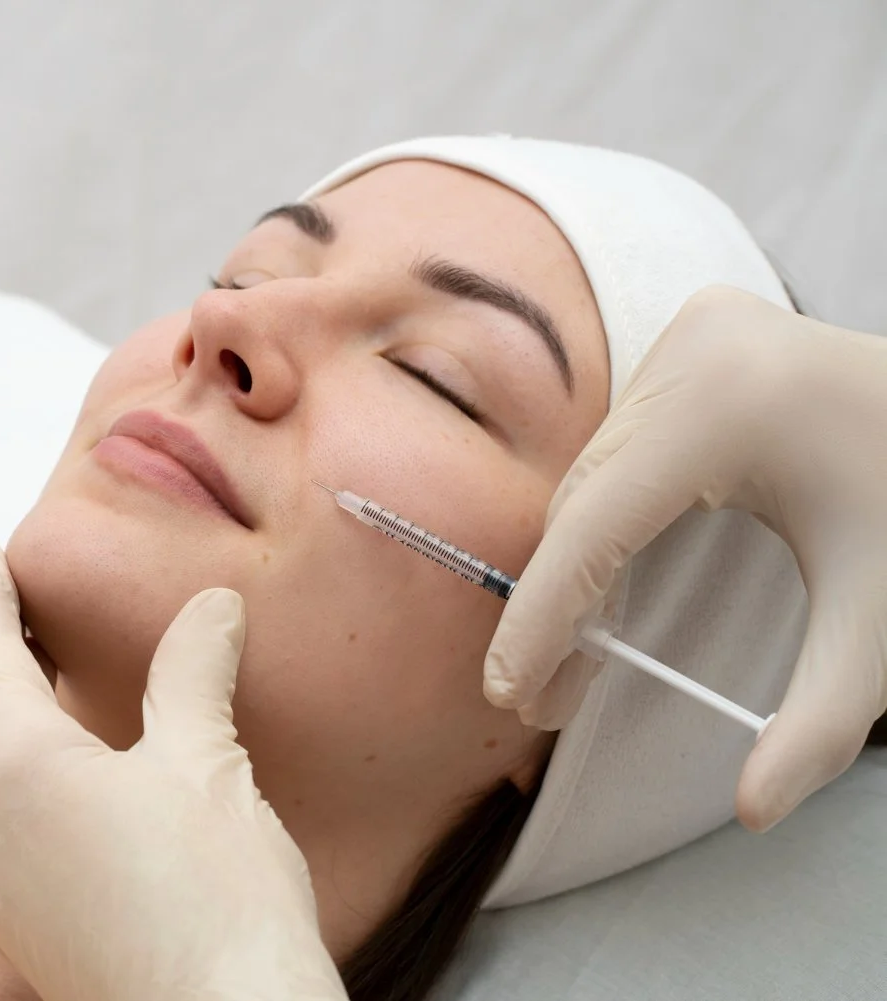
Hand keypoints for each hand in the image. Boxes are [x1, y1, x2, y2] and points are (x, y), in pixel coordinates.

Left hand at [0, 535, 345, 1000]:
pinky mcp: (16, 919)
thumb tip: (211, 611)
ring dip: (0, 708)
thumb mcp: (207, 766)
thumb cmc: (216, 905)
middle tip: (5, 595)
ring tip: (33, 668)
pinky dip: (16, 765)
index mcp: (10, 764)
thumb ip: (193, 675)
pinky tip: (62, 762)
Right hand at [484, 285, 886, 831]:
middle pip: (584, 503)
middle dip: (556, 608)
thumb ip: (824, 716)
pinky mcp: (692, 336)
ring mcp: (689, 335)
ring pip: (591, 474)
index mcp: (725, 406)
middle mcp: (692, 352)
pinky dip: (604, 520)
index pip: (595, 529)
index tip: (510, 693)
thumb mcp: (879, 612)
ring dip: (574, 566)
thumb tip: (757, 811)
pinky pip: (618, 445)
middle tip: (544, 701)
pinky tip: (605, 589)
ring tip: (571, 660)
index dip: (541, 618)